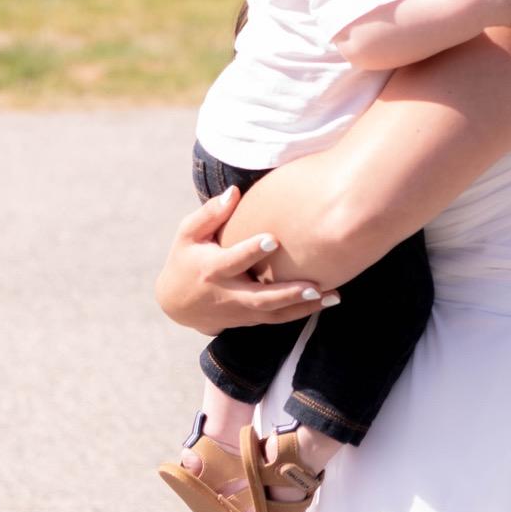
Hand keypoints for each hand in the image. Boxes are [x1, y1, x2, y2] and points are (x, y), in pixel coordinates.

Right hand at [154, 186, 338, 332]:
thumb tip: (234, 192)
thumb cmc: (185, 259)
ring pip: (275, 314)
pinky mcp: (250, 320)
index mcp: (212, 269)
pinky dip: (302, 312)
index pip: (234, 260)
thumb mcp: (187, 235)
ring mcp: (241, 311)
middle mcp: (228, 294)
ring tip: (333, 296)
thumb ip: (210, 214)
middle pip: (260, 298)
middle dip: (288, 293)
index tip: (274, 238)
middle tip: (315, 285)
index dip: (251, 250)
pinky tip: (327, 301)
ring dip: (304, 307)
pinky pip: (278, 319)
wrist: (177, 305)